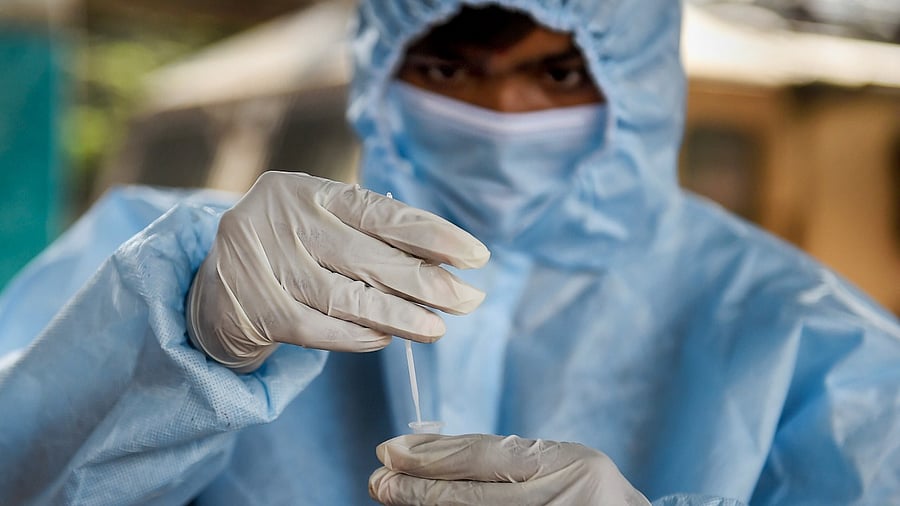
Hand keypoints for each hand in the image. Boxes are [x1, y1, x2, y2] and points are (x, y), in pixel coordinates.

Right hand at [187, 172, 489, 371]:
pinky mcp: (253, 308)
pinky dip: (359, 336)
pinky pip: (320, 329)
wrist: (212, 289)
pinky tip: (387, 338)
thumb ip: (367, 233)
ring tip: (438, 329)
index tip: (476, 256)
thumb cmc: (286, 251)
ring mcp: (262, 263)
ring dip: (401, 317)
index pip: (380, 212)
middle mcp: (280, 219)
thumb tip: (444, 260)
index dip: (432, 235)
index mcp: (305, 190)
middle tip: (470, 300)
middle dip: (428, 282)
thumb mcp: (318, 225)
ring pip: (348, 297)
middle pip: (370, 256)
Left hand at [369, 434, 649, 505]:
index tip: (389, 450)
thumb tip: (425, 453)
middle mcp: (557, 500)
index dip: (432, 455)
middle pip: (470, 498)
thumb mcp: (556, 462)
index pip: (484, 459)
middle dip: (416, 489)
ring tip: (391, 496)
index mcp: (565, 466)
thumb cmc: (586, 492)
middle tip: (378, 480)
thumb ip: (503, 457)